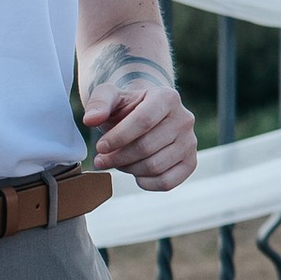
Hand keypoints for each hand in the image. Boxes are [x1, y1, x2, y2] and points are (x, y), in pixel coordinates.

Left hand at [82, 71, 196, 190]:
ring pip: (155, 166)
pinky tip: (134, 173)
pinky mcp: (190, 163)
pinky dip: (145, 183)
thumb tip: (90, 120)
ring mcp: (190, 142)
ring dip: (129, 169)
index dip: (118, 138)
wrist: (145, 117)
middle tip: (102, 159)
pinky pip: (167, 182)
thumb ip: (98, 103)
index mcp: (167, 97)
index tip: (100, 147)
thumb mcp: (110, 97)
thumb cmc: (126, 107)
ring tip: (118, 162)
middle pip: (147, 147)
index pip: (143, 121)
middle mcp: (184, 119)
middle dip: (118, 157)